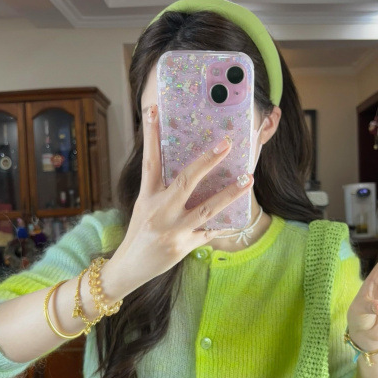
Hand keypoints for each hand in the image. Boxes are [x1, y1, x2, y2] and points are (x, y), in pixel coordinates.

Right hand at [110, 103, 253, 285]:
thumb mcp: (144, 207)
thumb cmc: (139, 233)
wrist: (129, 268)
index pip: (149, 161)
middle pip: (186, 180)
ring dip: (230, 193)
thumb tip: (190, 170)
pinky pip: (210, 231)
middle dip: (208, 161)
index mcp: (146, 197)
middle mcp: (160, 211)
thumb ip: (162, 190)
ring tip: (247, 179)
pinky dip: (223, 224)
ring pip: (208, 208)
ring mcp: (174, 230)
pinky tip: (239, 217)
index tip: (153, 110)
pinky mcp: (185, 246)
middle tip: (226, 143)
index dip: (151, 135)